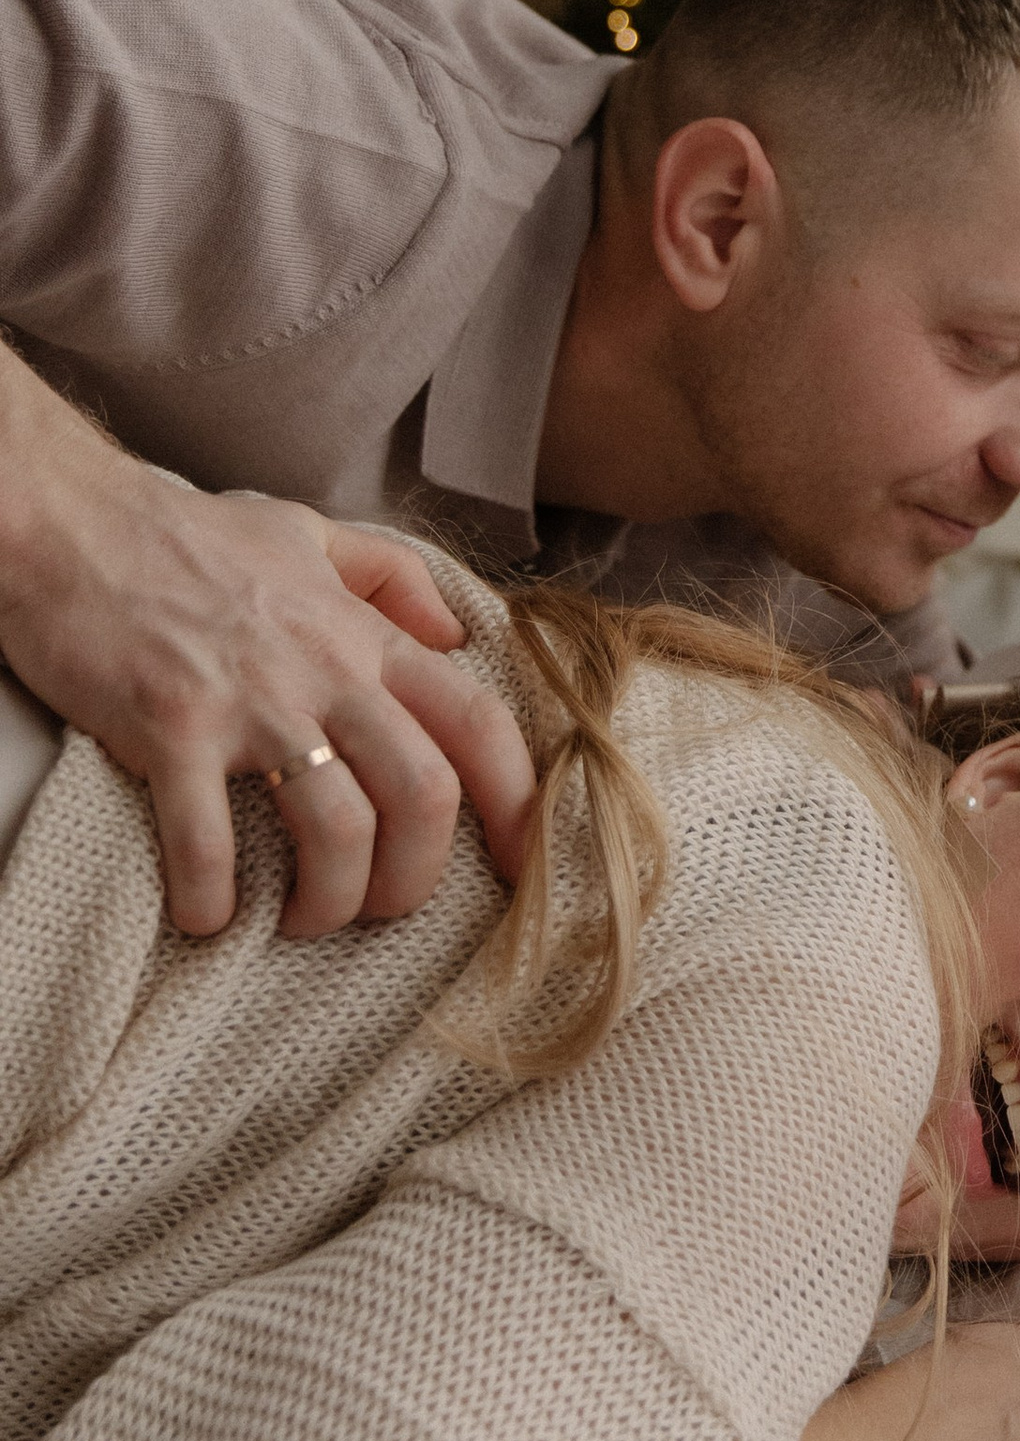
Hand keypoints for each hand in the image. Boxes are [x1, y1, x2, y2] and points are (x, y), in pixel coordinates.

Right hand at [0, 382, 532, 937]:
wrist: (72, 521)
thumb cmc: (187, 536)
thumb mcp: (308, 534)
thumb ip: (389, 577)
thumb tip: (453, 631)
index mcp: (363, 636)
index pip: (477, 722)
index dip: (520, 803)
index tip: (526, 866)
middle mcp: (324, 672)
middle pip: (423, 794)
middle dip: (417, 877)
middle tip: (381, 909)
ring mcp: (250, 702)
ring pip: (338, 829)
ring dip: (329, 900)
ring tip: (301, 920)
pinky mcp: (171, 729)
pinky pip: (209, 842)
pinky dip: (213, 899)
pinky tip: (206, 915)